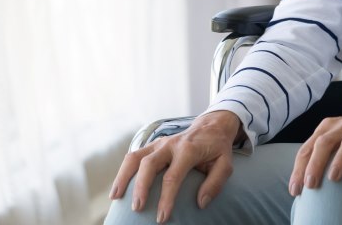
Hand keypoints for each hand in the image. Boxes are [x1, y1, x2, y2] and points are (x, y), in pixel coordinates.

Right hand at [110, 110, 241, 222]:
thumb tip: (201, 203)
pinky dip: (124, 171)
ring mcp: (160, 142)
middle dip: (141, 187)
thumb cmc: (218, 148)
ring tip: (115, 197)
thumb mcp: (226, 164)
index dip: (166, 198)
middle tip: (137, 208)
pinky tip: (119, 187)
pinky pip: (134, 155)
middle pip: (149, 164)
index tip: (162, 217)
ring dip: (123, 176)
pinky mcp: (153, 144)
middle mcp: (171, 144)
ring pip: (135, 156)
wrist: (212, 126)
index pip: (173, 176)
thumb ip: (215, 183)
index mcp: (189, 149)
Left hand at [289, 97, 341, 193]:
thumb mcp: (337, 138)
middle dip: (315, 164)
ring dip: (339, 160)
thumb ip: (321, 153)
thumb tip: (304, 182)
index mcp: (327, 127)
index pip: (308, 148)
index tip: (295, 190)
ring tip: (333, 179)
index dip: (299, 169)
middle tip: (310, 185)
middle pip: (324, 142)